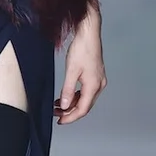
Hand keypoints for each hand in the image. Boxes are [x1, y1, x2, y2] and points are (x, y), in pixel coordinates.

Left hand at [54, 6, 106, 123]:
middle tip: (56, 115)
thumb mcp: (71, 71)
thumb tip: (64, 106)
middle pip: (84, 106)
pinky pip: (85, 91)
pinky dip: (75, 96)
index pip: (82, 109)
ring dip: (72, 104)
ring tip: (57, 106)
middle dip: (70, 112)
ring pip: (85, 99)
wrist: (89, 33)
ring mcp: (98, 80)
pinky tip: (65, 96)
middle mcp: (99, 85)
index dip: (70, 117)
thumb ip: (67, 90)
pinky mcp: (95, 76)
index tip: (60, 121)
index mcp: (94, 86)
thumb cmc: (82, 48)